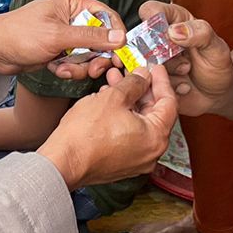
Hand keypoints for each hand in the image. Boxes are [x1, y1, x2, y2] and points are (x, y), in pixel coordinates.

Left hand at [0, 0, 125, 76]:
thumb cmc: (20, 34)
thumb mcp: (58, 36)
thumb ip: (91, 37)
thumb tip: (120, 37)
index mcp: (75, 2)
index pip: (108, 17)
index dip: (116, 37)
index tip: (119, 55)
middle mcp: (74, 16)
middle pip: (102, 39)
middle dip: (96, 57)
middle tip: (92, 70)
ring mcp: (68, 35)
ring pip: (90, 54)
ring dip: (80, 66)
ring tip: (63, 69)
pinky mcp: (62, 50)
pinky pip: (77, 63)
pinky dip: (69, 69)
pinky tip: (55, 69)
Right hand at [39, 65, 177, 188]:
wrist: (62, 162)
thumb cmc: (85, 135)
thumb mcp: (114, 97)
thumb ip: (134, 83)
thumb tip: (143, 76)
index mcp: (156, 137)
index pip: (169, 102)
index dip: (161, 80)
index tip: (155, 68)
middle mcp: (151, 152)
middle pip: (154, 113)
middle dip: (141, 89)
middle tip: (131, 72)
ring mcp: (137, 160)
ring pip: (140, 123)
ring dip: (129, 101)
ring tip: (113, 84)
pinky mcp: (122, 164)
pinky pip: (129, 135)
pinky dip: (123, 117)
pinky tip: (108, 103)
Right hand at [137, 0, 232, 116]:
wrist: (217, 93)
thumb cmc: (217, 65)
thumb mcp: (217, 48)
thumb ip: (200, 34)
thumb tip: (174, 30)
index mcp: (174, 21)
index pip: (151, 10)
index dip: (152, 19)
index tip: (167, 34)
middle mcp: (159, 39)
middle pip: (143, 41)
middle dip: (164, 55)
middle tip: (185, 62)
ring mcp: (152, 60)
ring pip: (144, 64)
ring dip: (168, 72)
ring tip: (186, 72)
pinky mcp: (150, 80)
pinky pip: (147, 84)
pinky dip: (166, 87)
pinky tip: (182, 86)